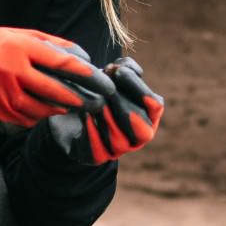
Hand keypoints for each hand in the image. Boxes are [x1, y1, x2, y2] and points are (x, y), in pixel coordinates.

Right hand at [0, 24, 112, 126]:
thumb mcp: (16, 35)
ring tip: (71, 108)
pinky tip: (45, 112)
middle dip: (79, 99)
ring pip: (42, 109)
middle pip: (55, 90)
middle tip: (95, 103)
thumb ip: (48, 43)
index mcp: (20, 47)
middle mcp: (13, 70)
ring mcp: (3, 92)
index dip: (84, 73)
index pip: (60, 61)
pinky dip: (39, 117)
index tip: (100, 80)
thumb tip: (80, 55)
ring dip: (60, 110)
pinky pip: (26, 118)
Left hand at [44, 57, 163, 163]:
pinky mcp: (97, 157)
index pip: (155, 106)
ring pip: (119, 140)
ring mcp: (120, 150)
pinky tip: (83, 113)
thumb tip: (126, 67)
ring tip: (93, 97)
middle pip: (140, 125)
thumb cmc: (99, 91)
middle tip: (103, 85)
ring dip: (106, 115)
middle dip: (120, 101)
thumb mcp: (114, 75)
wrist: (70, 114)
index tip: (118, 70)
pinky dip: (91, 130)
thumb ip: (126, 68)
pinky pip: (97, 149)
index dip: (138, 88)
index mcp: (150, 115)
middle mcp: (139, 136)